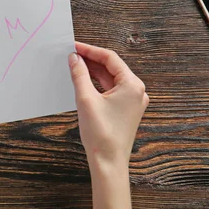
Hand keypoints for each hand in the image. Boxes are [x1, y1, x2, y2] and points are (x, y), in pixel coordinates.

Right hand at [69, 42, 147, 168]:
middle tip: (72, 54)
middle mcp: (136, 91)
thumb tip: (74, 59)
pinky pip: (111, 90)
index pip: (110, 58)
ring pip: (111, 78)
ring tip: (75, 65)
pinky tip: (84, 81)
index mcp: (132, 85)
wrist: (108, 162)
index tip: (74, 46)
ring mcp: (133, 101)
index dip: (90, 50)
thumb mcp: (85, 99)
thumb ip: (79, 74)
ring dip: (93, 71)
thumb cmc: (101, 134)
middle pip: (111, 67)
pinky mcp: (126, 110)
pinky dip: (97, 83)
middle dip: (91, 60)